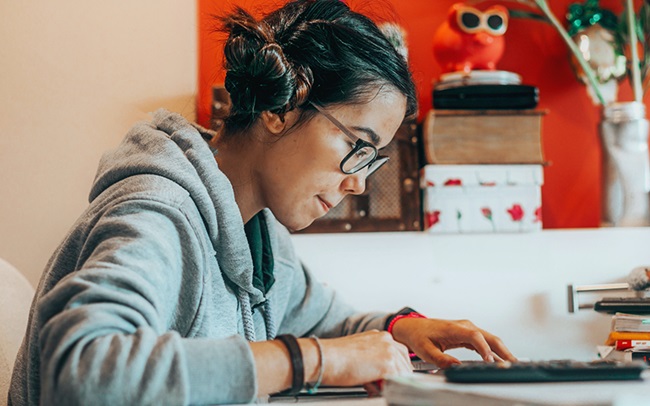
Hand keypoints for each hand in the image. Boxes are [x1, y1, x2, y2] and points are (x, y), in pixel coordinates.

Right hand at [319, 330, 412, 386]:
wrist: (326, 357)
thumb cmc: (335, 357)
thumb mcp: (358, 353)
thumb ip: (373, 360)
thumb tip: (379, 376)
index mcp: (379, 336)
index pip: (399, 352)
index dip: (397, 366)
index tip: (395, 376)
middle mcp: (386, 340)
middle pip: (404, 361)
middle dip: (399, 375)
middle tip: (389, 385)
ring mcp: (388, 350)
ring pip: (402, 372)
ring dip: (393, 382)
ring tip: (377, 389)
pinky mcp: (387, 363)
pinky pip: (397, 380)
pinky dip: (389, 388)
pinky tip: (375, 390)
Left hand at [390, 317, 516, 367]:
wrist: (414, 327)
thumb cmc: (419, 336)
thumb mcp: (426, 350)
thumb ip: (440, 359)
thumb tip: (455, 366)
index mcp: (454, 328)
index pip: (475, 336)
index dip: (484, 348)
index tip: (490, 360)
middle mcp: (464, 326)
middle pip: (489, 337)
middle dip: (502, 350)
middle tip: (512, 364)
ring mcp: (468, 329)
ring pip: (490, 339)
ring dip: (501, 351)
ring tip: (511, 365)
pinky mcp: (468, 335)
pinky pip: (484, 343)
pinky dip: (493, 351)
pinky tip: (499, 361)